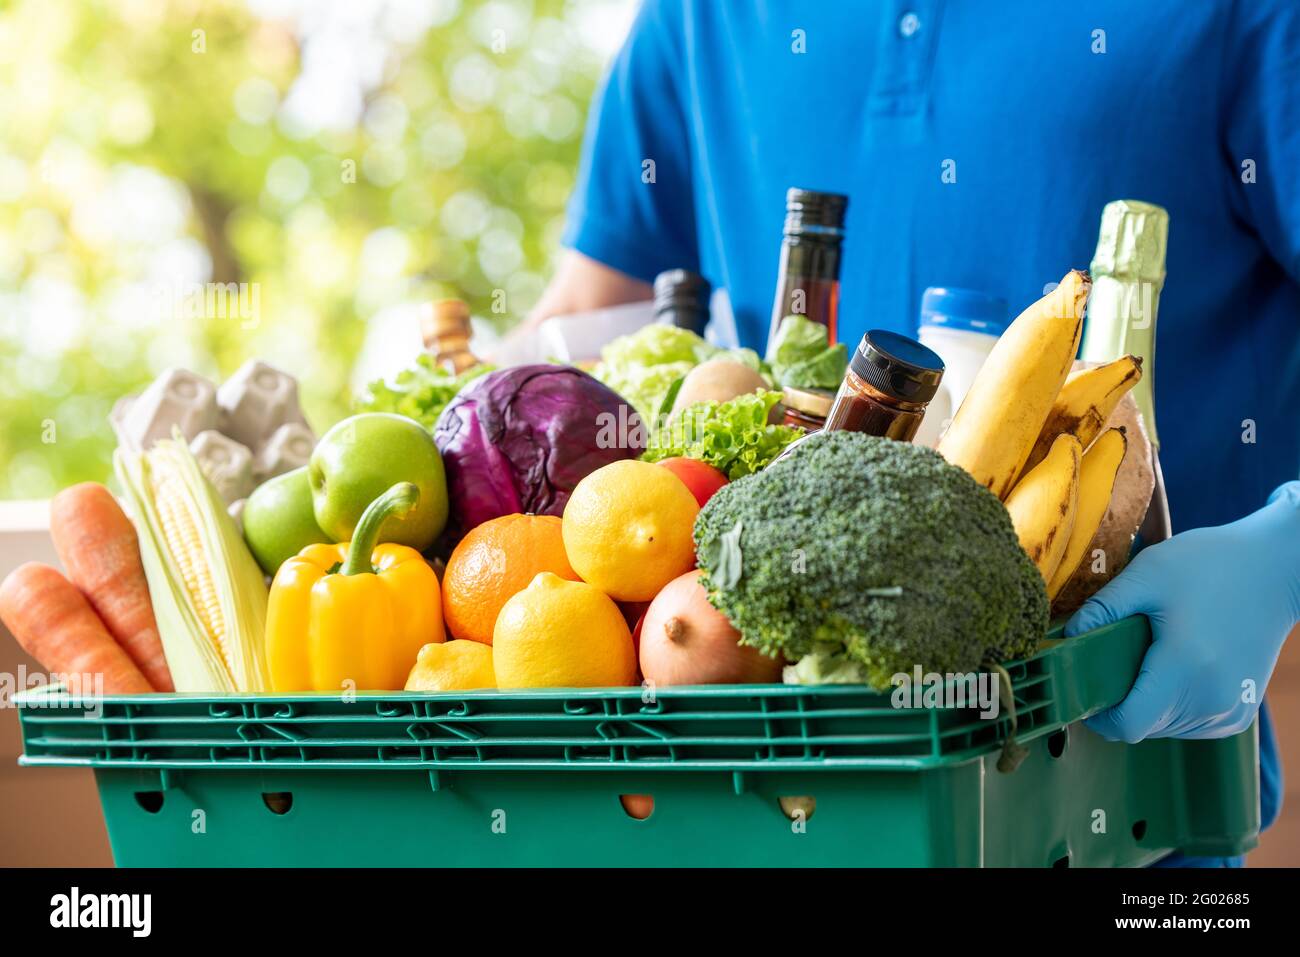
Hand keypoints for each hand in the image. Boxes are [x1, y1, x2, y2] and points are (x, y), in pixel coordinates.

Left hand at [1066, 481, 1299, 742]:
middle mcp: (1211, 700)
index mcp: (1184, 668)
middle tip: (1113, 660)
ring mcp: (1229, 710)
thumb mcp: (1147, 575)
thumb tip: (1065, 638)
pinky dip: (1171, 705)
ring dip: (1146, 703)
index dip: (1098, 716)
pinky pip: (1189, 724)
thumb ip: (1102, 609)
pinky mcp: (1239, 712)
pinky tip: (1174, 668)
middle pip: (1143, 727)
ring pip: (1164, 728)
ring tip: (1149, 658)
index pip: (1128, 725)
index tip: (1084, 689)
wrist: (1274, 569)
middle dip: (1119, 701)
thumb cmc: (1209, 565)